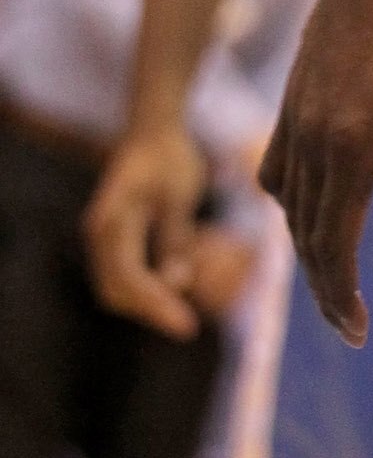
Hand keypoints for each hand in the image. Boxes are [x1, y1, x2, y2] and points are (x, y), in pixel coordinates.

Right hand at [85, 122, 209, 338]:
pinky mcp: (111, 242)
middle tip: (187, 326)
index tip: (187, 326)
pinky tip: (171, 294)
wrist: (152, 131)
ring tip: (180, 315)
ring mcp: (101, 239)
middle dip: (150, 310)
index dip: (157, 304)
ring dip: (145, 304)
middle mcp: (99, 233)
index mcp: (113, 220)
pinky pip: (122, 277)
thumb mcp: (180, 192)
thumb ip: (176, 236)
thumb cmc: (170, 156)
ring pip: (115, 288)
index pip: (130, 276)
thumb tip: (178, 283)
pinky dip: (143, 291)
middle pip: (116, 290)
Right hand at [259, 0, 372, 345]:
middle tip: (351, 323)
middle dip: (327, 287)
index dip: (343, 298)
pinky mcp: (290, 103)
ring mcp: (293, 122)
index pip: (333, 249)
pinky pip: (279, 172)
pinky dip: (294, 204)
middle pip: (307, 238)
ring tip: (336, 277)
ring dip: (310, 249)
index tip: (358, 334)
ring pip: (289, 209)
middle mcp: (309, 145)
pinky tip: (314, 208)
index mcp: (347, 152)